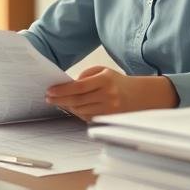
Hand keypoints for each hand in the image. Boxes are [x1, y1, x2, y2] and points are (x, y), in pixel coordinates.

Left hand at [45, 66, 177, 119]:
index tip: (50, 91)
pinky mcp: (109, 118)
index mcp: (105, 80)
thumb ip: (85, 75)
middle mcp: (108, 95)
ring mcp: (109, 109)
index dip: (62, 90)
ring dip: (68, 107)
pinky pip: (88, 118)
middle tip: (49, 98)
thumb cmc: (117, 82)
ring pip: (81, 111)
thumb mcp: (103, 71)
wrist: (140, 96)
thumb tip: (68, 85)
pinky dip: (79, 113)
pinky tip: (74, 108)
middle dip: (60, 100)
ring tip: (60, 102)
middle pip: (77, 100)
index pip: (78, 87)